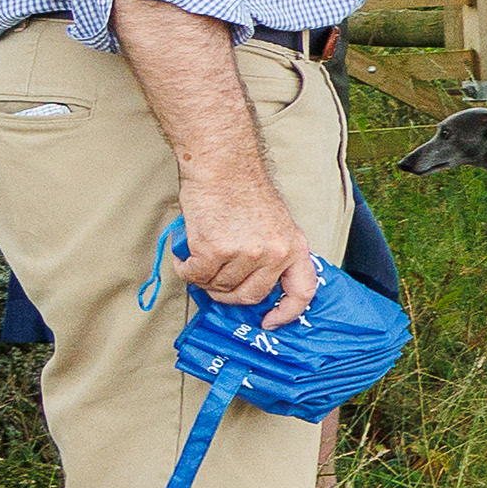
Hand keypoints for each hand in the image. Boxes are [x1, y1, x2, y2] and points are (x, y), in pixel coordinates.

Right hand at [178, 174, 316, 326]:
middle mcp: (274, 253)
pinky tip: (184, 256)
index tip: (269, 322)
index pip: (302, 291)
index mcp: (294, 247)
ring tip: (199, 257)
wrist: (223, 165)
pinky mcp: (215, 249)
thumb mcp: (276, 224)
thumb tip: (255, 285)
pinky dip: (185, 269)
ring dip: (204, 278)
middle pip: (250, 295)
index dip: (287, 313)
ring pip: (219, 286)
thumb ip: (272, 253)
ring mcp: (246, 252)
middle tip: (214, 282)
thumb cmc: (244, 190)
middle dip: (228, 295)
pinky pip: (196, 275)